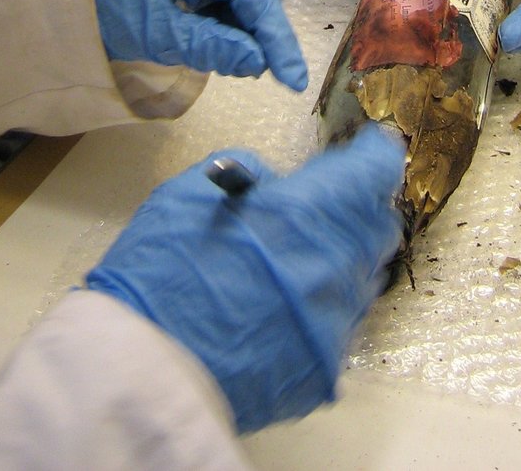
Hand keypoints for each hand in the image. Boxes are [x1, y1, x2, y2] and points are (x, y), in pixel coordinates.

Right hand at [86, 125, 403, 432]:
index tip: (363, 148)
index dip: (371, 154)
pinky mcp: (323, 369)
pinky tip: (276, 304)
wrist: (142, 371)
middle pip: (378, 224)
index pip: (374, 170)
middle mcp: (335, 267)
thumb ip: (247, 175)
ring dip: (338, 256)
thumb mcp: (192, 192)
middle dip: (357, 206)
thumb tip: (275, 185)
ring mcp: (334, 323)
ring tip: (292, 255)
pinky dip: (317, 303)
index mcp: (306, 214)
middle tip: (318, 202)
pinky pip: (338, 322)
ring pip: (362, 276)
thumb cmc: (161, 271)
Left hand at [94, 0, 307, 91]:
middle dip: (264, 19)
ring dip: (250, 17)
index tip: (291, 78)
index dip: (274, 34)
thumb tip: (258, 61)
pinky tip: (221, 37)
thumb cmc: (102, 7)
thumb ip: (211, 46)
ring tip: (234, 53)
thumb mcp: (156, 34)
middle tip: (259, 62)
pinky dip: (232, 12)